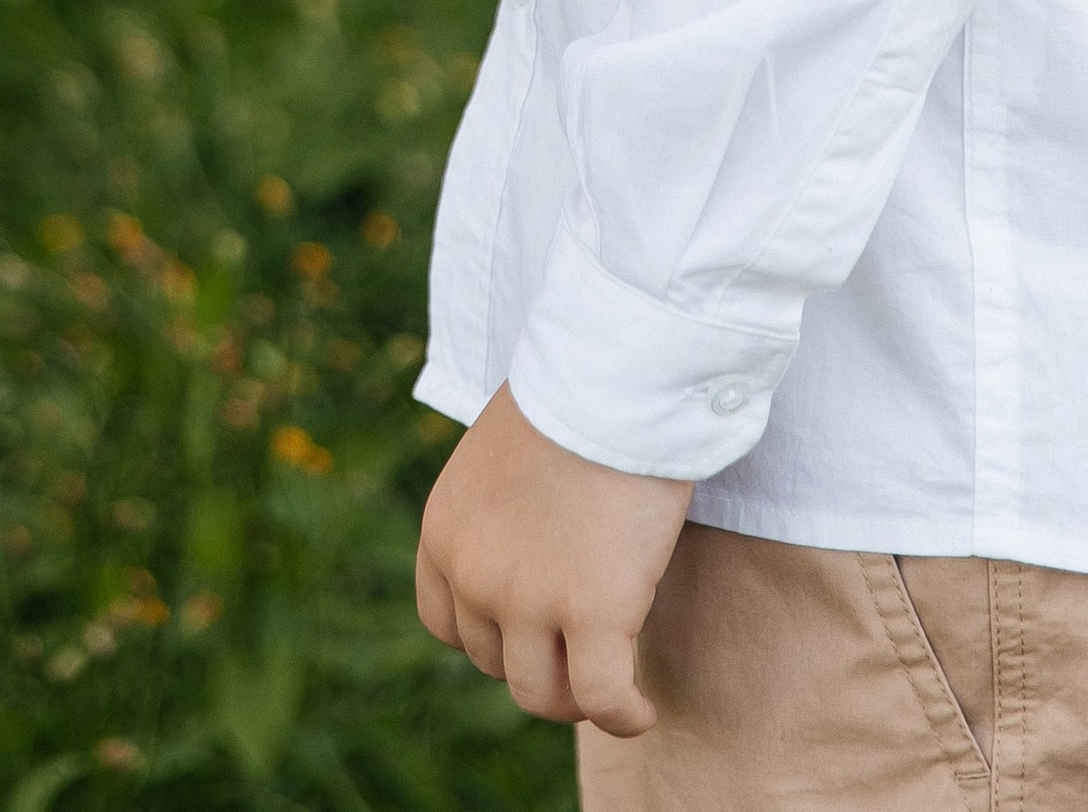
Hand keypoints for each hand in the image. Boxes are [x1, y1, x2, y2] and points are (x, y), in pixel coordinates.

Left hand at [415, 386, 690, 738]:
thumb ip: (500, 516)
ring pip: (542, 694)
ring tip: (614, 685)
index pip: (446, 624)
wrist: (612, 373)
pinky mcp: (591, 612)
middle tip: (584, 643)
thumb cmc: (573, 396)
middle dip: (539, 659)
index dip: (490, 636)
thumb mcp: (502, 459)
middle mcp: (472, 573)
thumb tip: (529, 553)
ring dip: (576, 697)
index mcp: (443, 532)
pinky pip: (601, 698)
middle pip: (496, 662)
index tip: (530, 627)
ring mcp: (527, 599)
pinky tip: (643, 710)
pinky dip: (623, 715)